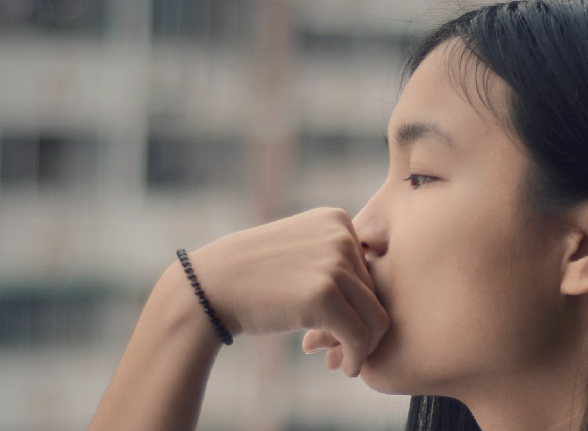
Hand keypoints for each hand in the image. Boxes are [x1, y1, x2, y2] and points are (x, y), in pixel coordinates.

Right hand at [185, 207, 387, 376]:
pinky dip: (357, 357)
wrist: (209, 286)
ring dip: (363, 346)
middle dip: (361, 327)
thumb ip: (336, 261)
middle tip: (340, 353)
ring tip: (343, 362)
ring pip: (376, 316)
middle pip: (376, 293)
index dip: (359, 304)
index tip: (342, 327)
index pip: (370, 270)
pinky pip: (359, 335)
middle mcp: (341, 235)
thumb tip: (378, 301)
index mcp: (336, 220)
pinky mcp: (325, 295)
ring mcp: (334, 263)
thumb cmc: (252, 276)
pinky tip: (345, 367)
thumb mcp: (299, 249)